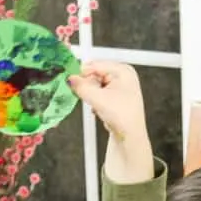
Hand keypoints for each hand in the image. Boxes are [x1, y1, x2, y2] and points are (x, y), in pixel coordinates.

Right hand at [69, 61, 153, 182]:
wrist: (130, 136)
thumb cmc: (122, 116)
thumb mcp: (98, 98)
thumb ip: (81, 87)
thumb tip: (70, 79)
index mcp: (123, 70)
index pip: (96, 64)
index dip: (82, 73)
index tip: (70, 79)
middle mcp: (123, 76)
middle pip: (96, 74)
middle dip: (88, 86)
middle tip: (85, 95)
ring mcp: (120, 87)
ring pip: (96, 85)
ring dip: (92, 95)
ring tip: (97, 105)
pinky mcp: (116, 98)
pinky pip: (99, 94)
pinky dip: (96, 101)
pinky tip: (99, 110)